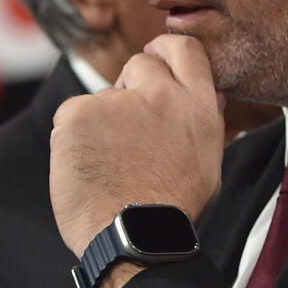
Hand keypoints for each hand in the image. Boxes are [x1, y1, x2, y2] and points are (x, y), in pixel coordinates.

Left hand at [51, 34, 222, 260]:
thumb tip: (214, 93)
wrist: (132, 239)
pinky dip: (75, 137)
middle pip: (139, 64)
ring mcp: (117, 101)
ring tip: (109, 163)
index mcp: (197, 106)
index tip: (155, 53)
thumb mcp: (208, 161)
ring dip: (102, 120)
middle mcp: (161, 95)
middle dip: (130, 87)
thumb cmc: (170, 209)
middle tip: (127, 131)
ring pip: (103, 96)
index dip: (166, 48)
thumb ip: (205, 121)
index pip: (185, 49)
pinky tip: (87, 166)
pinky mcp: (79, 112)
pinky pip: (73, 115)